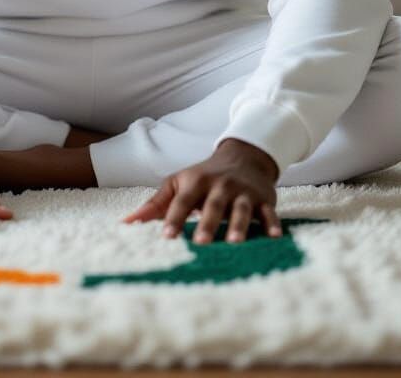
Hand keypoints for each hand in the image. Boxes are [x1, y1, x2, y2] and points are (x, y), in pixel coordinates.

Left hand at [122, 138, 281, 242]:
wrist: (243, 156)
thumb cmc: (203, 177)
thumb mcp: (178, 183)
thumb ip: (155, 205)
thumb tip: (126, 223)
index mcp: (196, 182)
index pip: (183, 201)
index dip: (174, 217)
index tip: (166, 236)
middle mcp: (220, 186)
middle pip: (213, 205)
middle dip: (208, 224)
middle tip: (200, 244)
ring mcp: (243, 192)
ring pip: (242, 209)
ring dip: (239, 226)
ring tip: (235, 243)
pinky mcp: (264, 199)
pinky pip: (269, 212)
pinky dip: (272, 224)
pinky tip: (274, 237)